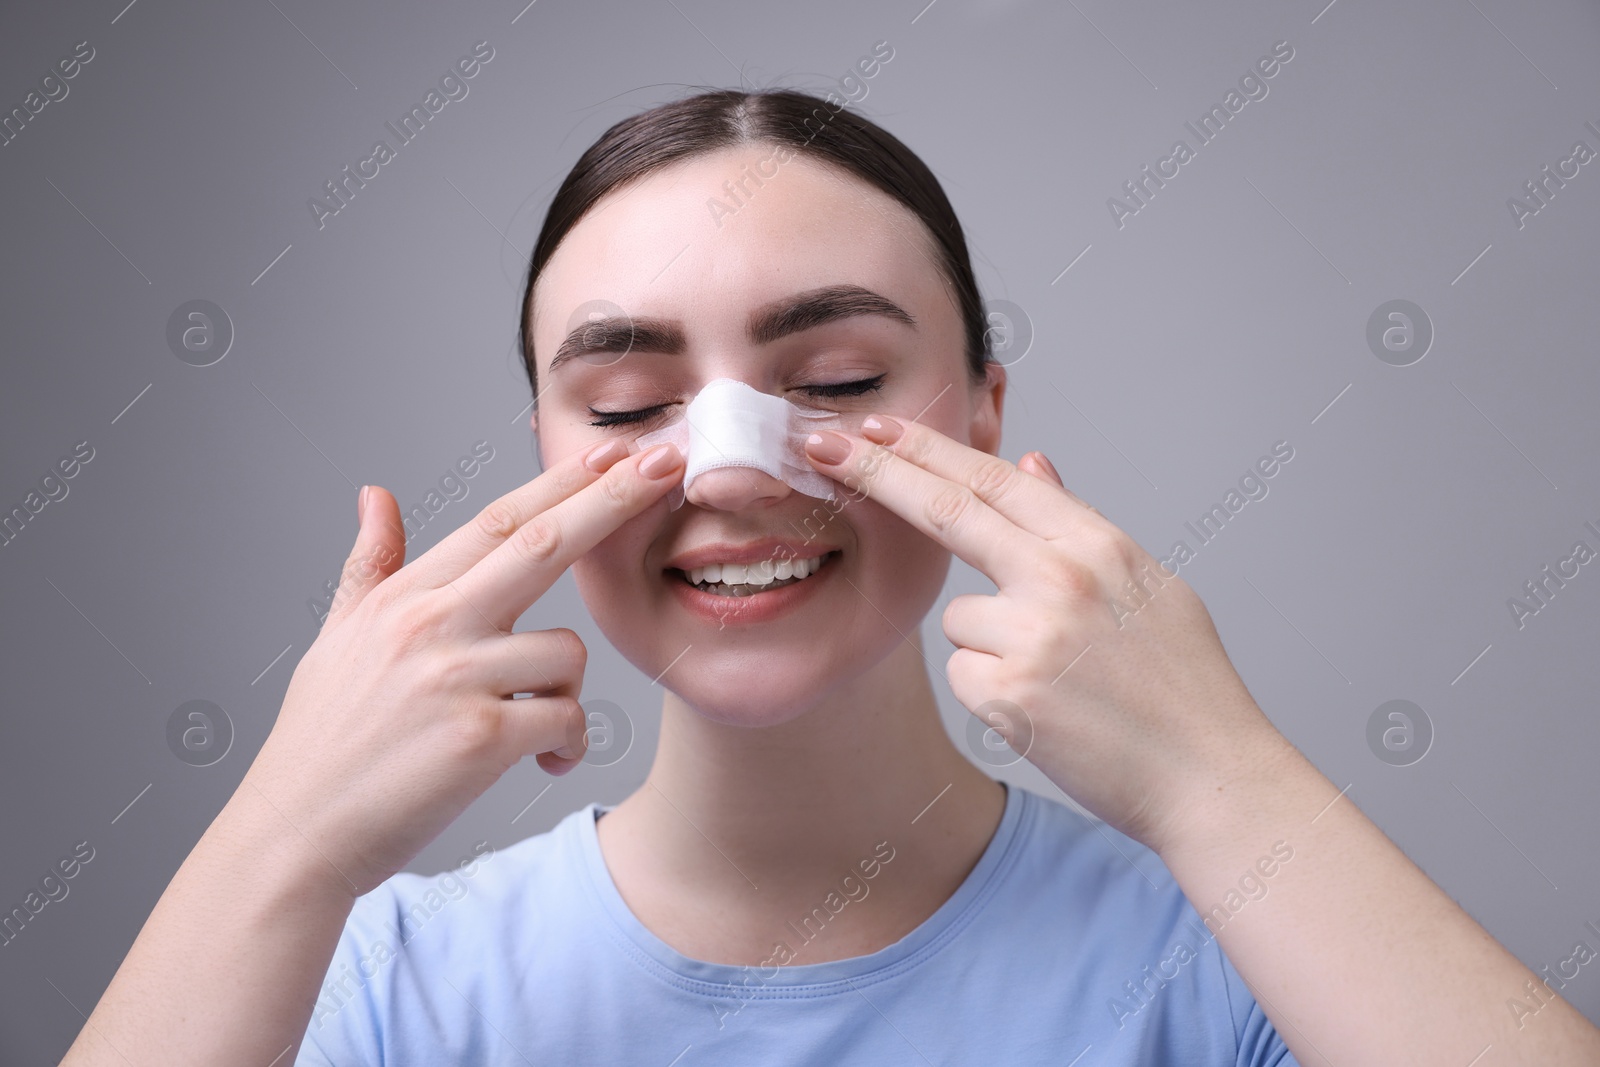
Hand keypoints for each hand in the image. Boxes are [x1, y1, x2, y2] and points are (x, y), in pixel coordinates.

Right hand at [241, 438, 684, 895]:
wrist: (295, 836)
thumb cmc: (322, 743)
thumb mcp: (337, 639)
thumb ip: (368, 565)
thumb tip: (375, 495)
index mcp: (404, 598)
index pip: (498, 522)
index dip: (562, 483)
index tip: (614, 451)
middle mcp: (431, 626)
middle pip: (543, 543)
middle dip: (612, 499)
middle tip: (665, 465)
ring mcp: (456, 679)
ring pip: (568, 652)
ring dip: (568, 691)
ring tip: (533, 727)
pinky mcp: (481, 738)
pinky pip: (567, 718)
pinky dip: (568, 742)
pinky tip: (541, 761)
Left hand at [802, 416, 1283, 853]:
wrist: (1209, 777)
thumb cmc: (1182, 685)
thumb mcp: (1145, 584)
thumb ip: (1076, 524)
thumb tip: (1031, 465)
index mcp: (1098, 544)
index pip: (995, 479)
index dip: (928, 449)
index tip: (877, 426)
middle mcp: (1061, 578)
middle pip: (947, 510)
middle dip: (877, 472)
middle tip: (821, 445)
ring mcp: (1031, 636)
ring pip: (960, 619)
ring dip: (988, 644)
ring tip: (1059, 679)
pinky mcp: (1005, 694)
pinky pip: (964, 674)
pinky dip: (991, 692)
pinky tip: (1047, 711)